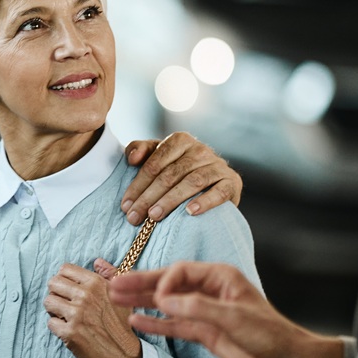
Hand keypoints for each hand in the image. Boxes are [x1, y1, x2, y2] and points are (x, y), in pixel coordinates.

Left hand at [46, 260, 141, 357]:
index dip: (64, 279)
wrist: (125, 356)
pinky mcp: (69, 333)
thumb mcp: (122, 296)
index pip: (64, 269)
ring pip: (48, 302)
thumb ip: (111, 274)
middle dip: (57, 293)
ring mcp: (76, 315)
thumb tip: (97, 261)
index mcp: (96, 283)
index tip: (69, 290)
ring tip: (66, 316)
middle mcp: (85, 296)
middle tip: (65, 304)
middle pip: (52, 283)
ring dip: (54, 310)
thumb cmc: (123, 325)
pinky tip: (69, 330)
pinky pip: (50, 322)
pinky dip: (57, 327)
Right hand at [108, 261, 343, 357]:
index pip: (180, 272)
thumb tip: (163, 300)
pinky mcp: (204, 332)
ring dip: (142, 302)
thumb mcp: (233, 318)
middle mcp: (209, 291)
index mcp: (220, 277)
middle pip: (168, 284)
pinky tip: (135, 321)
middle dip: (140, 285)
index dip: (164, 282)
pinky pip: (174, 325)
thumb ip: (197, 308)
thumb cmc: (268, 333)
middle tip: (112, 286)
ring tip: (115, 300)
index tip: (158, 299)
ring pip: (167, 304)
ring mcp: (205, 312)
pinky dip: (155, 323)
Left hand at [121, 133, 242, 225]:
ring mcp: (218, 165)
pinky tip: (190, 213)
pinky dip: (205, 202)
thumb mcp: (157, 158)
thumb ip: (140, 150)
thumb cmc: (178, 172)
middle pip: (170, 174)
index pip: (155, 163)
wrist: (214, 184)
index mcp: (180, 140)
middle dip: (149, 197)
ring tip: (155, 217)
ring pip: (192, 182)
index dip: (138, 185)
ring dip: (171, 200)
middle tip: (135, 217)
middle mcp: (200, 149)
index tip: (125, 206)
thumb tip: (132, 158)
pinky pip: (219, 192)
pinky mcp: (232, 181)